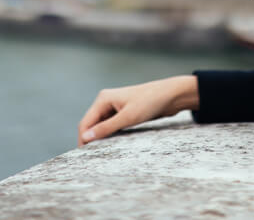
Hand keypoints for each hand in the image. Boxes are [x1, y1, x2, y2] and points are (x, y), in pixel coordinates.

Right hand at [77, 75, 198, 146]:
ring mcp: (115, 106)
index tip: (82, 156)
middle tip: (90, 158)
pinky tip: (111, 145)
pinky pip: (111, 125)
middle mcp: (106, 101)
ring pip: (101, 125)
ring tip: (99, 154)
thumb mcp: (128, 118)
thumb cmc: (150, 102)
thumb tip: (85, 137)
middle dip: (90, 139)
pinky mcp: (124, 112)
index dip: (83, 139)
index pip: (86, 122)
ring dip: (100, 138)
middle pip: (91, 124)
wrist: (171, 95)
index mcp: (103, 99)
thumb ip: (106, 128)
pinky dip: (109, 135)